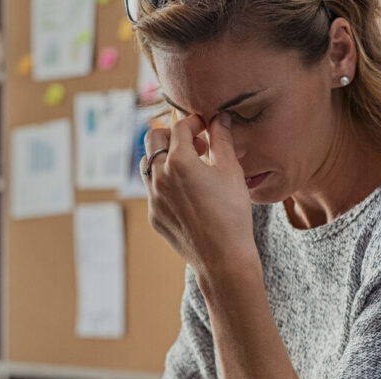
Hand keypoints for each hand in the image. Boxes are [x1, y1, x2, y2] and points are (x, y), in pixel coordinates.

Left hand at [141, 115, 259, 278]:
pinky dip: (165, 181)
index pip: (179, 127)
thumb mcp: (231, 172)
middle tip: (194, 143)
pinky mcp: (153, 215)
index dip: (194, 122)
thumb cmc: (232, 213)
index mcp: (179, 161)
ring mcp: (153, 198)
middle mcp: (159, 177)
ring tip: (190, 166)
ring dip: (164, 157)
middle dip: (172, 134)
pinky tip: (187, 192)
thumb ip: (222, 140)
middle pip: (152, 138)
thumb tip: (219, 118)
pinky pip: (152, 190)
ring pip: (148, 164)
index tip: (205, 127)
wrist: (223, 258)